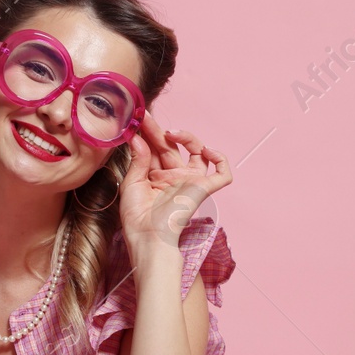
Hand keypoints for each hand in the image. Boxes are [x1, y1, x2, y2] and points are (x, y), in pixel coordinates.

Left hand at [118, 110, 232, 249]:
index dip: (148, 132)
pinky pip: (222, 173)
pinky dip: (221, 160)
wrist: (149, 238)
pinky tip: (208, 150)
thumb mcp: (131, 184)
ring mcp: (190, 182)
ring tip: (171, 133)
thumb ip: (138, 159)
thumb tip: (138, 137)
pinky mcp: (204, 189)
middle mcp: (175, 177)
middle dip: (159, 130)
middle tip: (145, 116)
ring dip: (188, 137)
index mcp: (157, 177)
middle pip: (172, 146)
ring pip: (198, 152)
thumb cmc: (138, 219)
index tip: (137, 118)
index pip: (155, 148)